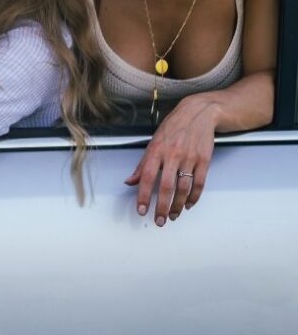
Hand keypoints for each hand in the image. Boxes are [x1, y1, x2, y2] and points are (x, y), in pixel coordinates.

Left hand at [124, 95, 219, 226]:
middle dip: (161, 207)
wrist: (198, 113)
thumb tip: (130, 181)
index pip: (147, 177)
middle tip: (159, 221)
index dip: (144, 196)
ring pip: (184, 188)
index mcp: (156, 150)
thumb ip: (142, 164)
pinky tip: (189, 204)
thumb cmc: (173, 128)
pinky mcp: (204, 160)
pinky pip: (200, 183)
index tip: (141, 210)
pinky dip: (194, 196)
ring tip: (173, 215)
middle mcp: (172, 155)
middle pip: (166, 186)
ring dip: (178, 205)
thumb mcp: (153, 142)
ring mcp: (189, 158)